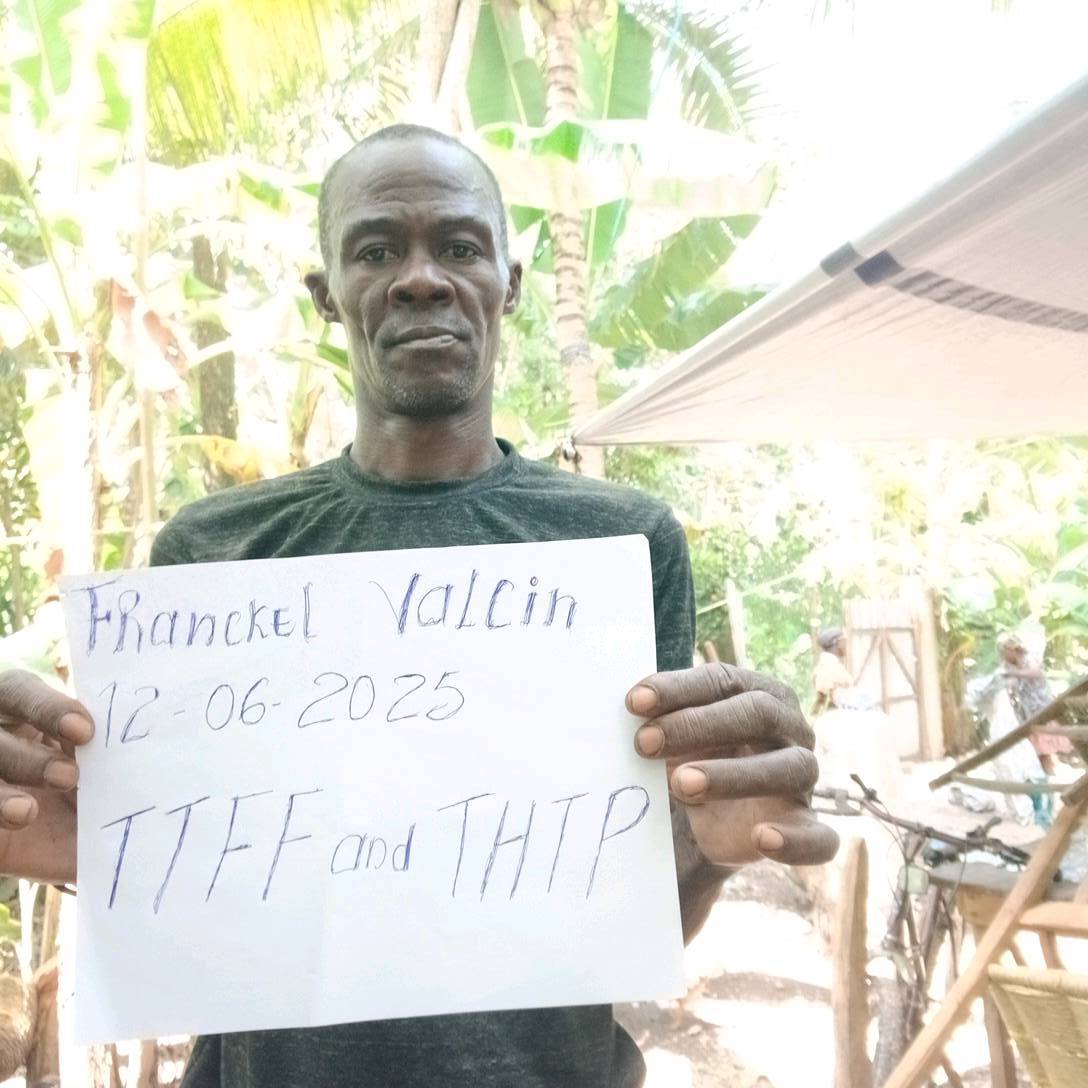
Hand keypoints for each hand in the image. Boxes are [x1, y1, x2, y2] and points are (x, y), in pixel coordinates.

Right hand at [0, 669, 94, 883]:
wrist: (58, 828)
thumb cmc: (87, 777)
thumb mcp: (97, 762)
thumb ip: (111, 752)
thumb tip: (167, 749)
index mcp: (22, 709)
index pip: (23, 693)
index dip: (49, 709)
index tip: (84, 731)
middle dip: (30, 758)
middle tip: (68, 777)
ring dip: (2, 793)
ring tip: (27, 812)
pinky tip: (16, 822)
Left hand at [628, 663, 837, 867]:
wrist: (716, 819)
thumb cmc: (698, 757)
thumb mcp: (677, 735)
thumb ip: (659, 718)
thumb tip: (629, 704)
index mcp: (760, 693)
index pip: (724, 680)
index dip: (679, 689)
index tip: (634, 702)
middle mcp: (791, 728)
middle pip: (757, 713)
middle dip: (697, 725)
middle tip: (646, 742)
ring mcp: (803, 778)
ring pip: (786, 768)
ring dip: (732, 774)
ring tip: (681, 784)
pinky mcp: (807, 825)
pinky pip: (818, 837)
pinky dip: (794, 841)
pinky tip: (762, 839)